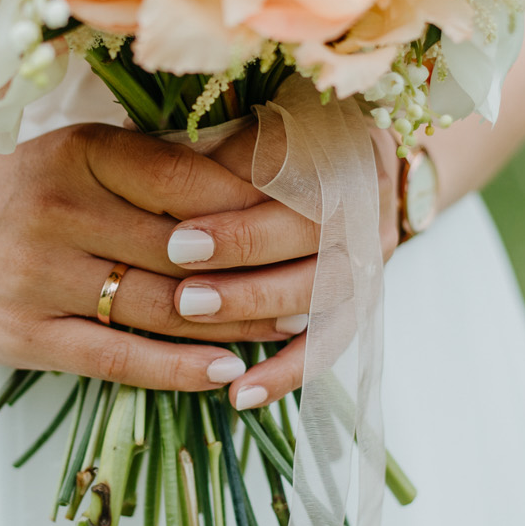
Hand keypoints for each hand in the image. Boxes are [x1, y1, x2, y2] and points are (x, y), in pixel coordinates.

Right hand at [0, 124, 331, 390]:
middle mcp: (60, 210)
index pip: (189, 179)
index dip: (257, 203)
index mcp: (76, 151)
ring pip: (161, 305)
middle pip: (188, 247)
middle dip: (264, 266)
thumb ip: (142, 163)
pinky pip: (116, 356)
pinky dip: (177, 367)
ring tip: (293, 327)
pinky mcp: (23, 335)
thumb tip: (245, 171)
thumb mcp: (64, 149)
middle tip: (326, 277)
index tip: (312, 215)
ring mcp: (39, 277)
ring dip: (236, 320)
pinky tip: (224, 371)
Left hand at [172, 123, 401, 411]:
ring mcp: (368, 256)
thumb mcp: (238, 129)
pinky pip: (327, 345)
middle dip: (242, 255)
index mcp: (340, 146)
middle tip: (180, 276)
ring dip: (254, 306)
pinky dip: (284, 373)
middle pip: (312, 232)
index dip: (237, 207)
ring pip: (320, 290)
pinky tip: (239, 396)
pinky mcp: (358, 302)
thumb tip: (156, 165)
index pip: (294, 177)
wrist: (334, 163)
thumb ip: (209, 149)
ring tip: (193, 315)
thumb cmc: (265, 140)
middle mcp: (366, 201)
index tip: (179, 233)